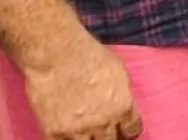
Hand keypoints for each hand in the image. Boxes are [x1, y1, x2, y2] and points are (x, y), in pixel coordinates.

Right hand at [20, 33, 139, 139]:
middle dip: (111, 137)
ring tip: (88, 135)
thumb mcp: (119, 73)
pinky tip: (69, 137)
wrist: (57, 55)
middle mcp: (103, 123)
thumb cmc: (89, 56)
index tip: (125, 130)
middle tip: (106, 133)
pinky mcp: (54, 132)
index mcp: (123, 107)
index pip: (133, 131)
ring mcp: (78, 130)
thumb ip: (122, 95)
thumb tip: (122, 105)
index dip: (129, 131)